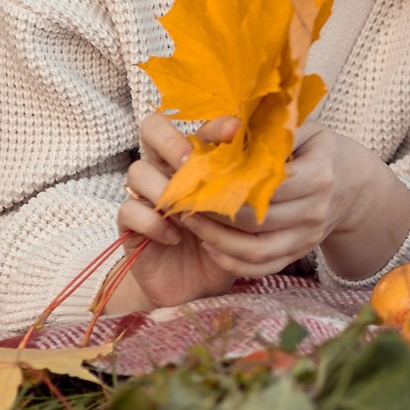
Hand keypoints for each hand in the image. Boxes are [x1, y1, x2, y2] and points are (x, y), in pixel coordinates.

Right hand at [109, 113, 243, 311]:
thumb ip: (250, 185)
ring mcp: (146, 194)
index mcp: (197, 157)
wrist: (196, 284)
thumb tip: (280, 161)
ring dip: (164, 189)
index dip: (215, 125)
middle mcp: (167, 168)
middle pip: (152, 128)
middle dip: (171, 142)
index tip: (237, 132)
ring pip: (138, 171)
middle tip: (192, 164)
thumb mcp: (241, 212)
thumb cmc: (224, 240)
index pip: (197, 125)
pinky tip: (175, 237)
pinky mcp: (131, 225)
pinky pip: (129, 211)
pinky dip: (153, 223)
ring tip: (187, 210)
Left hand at [175, 119, 381, 278]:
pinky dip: (232, 262)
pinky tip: (210, 245)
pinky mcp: (299, 253)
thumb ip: (268, 128)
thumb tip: (223, 128)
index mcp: (318, 175)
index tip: (197, 178)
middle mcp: (315, 211)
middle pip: (257, 221)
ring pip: (256, 251)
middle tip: (184, 201)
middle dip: (215, 214)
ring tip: (191, 223)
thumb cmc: (319, 148)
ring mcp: (308, 237)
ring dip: (218, 241)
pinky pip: (262, 268)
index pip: (267, 186)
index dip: (228, 185)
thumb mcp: (303, 127)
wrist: (353, 183)